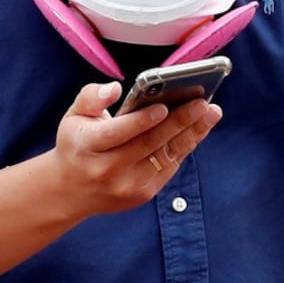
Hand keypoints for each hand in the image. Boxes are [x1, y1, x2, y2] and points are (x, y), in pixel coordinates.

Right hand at [51, 81, 220, 215]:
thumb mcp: (72, 116)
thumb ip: (91, 97)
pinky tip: (198, 129)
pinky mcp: (144, 194)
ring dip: (192, 134)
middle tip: (203, 102)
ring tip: (211, 113)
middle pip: (149, 143)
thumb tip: (115, 88)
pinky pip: (170, 166)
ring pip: (166, 156)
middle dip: (179, 121)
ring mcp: (128, 185)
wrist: (72, 191)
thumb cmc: (76, 144)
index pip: (118, 132)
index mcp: (87, 145)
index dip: (141, 120)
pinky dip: (185, 146)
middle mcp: (108, 168)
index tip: (164, 106)